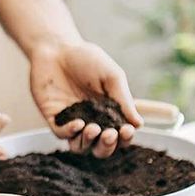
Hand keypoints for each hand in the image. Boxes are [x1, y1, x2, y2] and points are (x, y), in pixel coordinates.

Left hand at [30, 41, 142, 157]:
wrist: (57, 48)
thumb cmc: (87, 59)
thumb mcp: (111, 76)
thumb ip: (124, 100)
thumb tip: (140, 124)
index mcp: (109, 113)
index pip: (120, 135)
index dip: (125, 138)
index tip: (127, 130)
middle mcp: (92, 121)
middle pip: (101, 147)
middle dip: (108, 146)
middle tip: (110, 134)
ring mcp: (72, 121)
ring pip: (82, 146)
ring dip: (90, 142)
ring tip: (94, 129)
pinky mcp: (54, 118)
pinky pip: (62, 135)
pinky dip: (71, 132)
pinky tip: (79, 123)